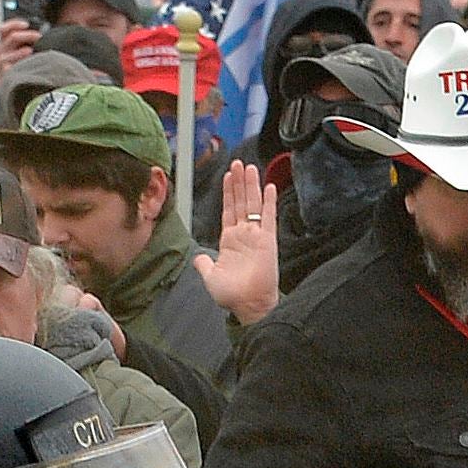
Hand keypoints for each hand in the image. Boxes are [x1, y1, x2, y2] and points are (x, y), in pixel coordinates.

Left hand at [194, 159, 281, 321]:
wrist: (248, 305)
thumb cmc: (232, 295)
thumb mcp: (210, 277)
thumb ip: (204, 264)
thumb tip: (198, 258)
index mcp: (230, 241)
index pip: (228, 210)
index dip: (228, 193)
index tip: (227, 176)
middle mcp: (244, 235)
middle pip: (241, 202)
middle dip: (239, 182)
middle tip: (238, 163)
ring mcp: (257, 236)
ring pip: (253, 204)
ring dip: (251, 186)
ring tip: (249, 167)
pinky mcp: (268, 240)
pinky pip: (269, 217)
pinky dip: (269, 201)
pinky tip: (269, 186)